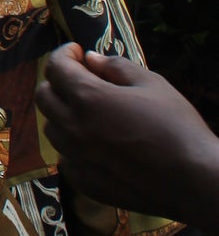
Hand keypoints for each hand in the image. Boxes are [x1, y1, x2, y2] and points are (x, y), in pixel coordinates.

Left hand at [39, 42, 218, 222]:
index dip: (64, 54)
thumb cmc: (176, 126)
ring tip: (88, 112)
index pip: (55, 68)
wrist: (192, 179)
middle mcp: (74, 128)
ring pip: (52, 129)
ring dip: (62, 114)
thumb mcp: (152, 84)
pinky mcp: (85, 183)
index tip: (77, 52)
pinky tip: (95, 145)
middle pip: (43, 97)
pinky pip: (66, 159)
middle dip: (56, 81)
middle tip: (79, 79)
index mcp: (88, 98)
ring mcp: (77, 158)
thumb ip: (117, 67)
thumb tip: (91, 59)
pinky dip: (73, 147)